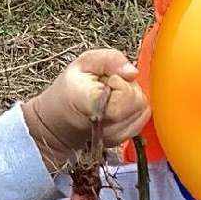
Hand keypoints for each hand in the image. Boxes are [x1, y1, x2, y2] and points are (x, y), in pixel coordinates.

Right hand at [25, 48, 150, 169]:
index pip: (125, 95)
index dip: (119, 82)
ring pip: (142, 109)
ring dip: (131, 99)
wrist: (58, 121)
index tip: (106, 80)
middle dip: (127, 88)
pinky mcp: (122, 140)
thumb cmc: (70, 90)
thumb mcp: (84, 63)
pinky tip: (119, 106)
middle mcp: (105, 126)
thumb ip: (109, 59)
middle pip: (137, 100)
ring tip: (112, 96)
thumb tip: (133, 72)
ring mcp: (114, 136)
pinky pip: (142, 119)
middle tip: (108, 87)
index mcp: (92, 104)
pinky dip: (135, 109)